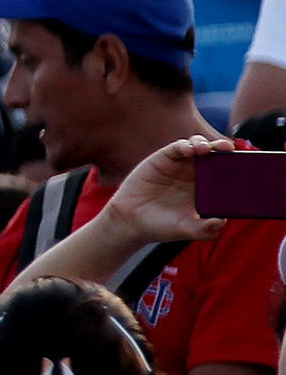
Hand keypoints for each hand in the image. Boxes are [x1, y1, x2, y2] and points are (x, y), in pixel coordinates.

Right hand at [101, 134, 230, 244]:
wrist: (131, 221)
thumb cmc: (162, 227)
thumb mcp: (187, 230)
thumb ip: (206, 229)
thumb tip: (221, 221)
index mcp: (206, 190)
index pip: (225, 173)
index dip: (234, 166)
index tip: (243, 165)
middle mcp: (195, 175)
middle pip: (215, 156)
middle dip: (223, 150)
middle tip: (229, 148)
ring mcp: (179, 165)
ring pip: (198, 146)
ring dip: (205, 144)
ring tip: (206, 149)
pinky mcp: (162, 159)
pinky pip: (177, 147)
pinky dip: (185, 145)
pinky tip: (189, 150)